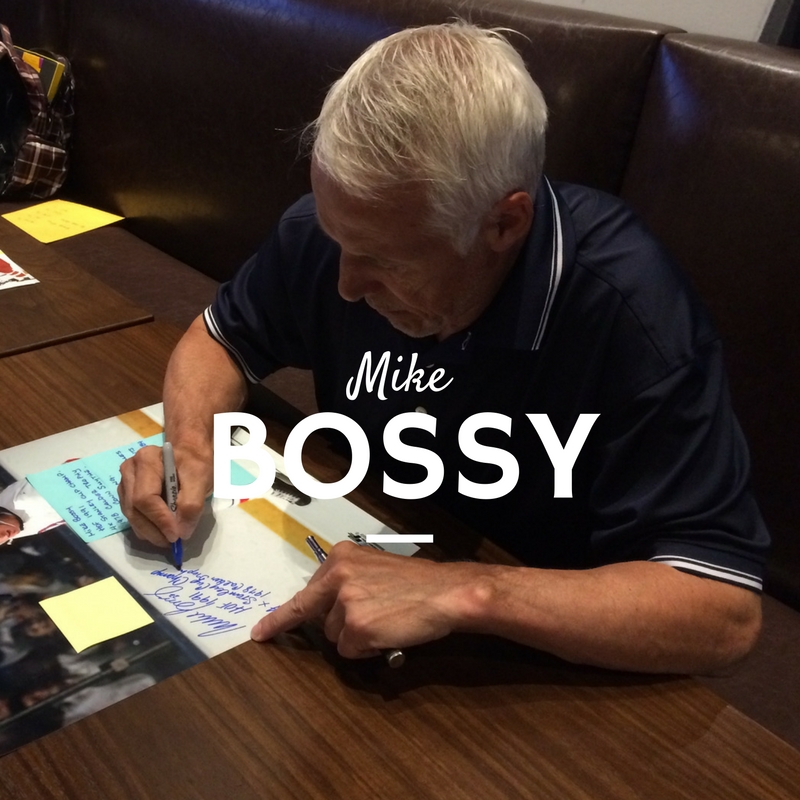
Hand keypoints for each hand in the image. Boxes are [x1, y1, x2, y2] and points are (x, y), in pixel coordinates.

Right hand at [117, 444, 210, 546]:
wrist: (187, 454)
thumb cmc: (194, 463)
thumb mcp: (201, 479)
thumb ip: (192, 504)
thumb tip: (181, 532)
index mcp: (147, 460)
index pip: (145, 496)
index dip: (159, 519)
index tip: (175, 535)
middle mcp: (130, 469)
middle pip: (134, 508)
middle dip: (153, 530)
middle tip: (172, 541)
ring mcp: (125, 482)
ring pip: (130, 514)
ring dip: (149, 532)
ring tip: (168, 538)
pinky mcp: (126, 493)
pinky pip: (131, 515)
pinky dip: (145, 527)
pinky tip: (159, 530)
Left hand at [250, 542, 478, 658]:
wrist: (447, 592)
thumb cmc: (418, 583)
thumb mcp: (376, 569)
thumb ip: (348, 582)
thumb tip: (329, 607)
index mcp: (341, 558)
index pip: (303, 593)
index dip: (280, 618)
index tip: (259, 633)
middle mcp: (337, 576)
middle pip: (321, 618)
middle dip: (340, 625)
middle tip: (370, 618)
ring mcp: (345, 603)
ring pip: (335, 637)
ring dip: (356, 637)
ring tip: (387, 621)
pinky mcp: (357, 628)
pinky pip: (351, 651)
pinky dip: (369, 649)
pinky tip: (389, 633)